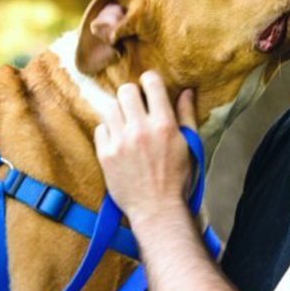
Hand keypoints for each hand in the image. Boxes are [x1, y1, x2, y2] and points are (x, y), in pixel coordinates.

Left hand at [94, 70, 196, 223]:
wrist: (156, 209)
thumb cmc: (177, 179)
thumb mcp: (189, 146)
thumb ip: (187, 115)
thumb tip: (186, 91)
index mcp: (164, 124)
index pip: (151, 82)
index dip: (149, 80)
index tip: (149, 87)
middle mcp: (141, 130)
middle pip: (126, 90)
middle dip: (131, 94)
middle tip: (135, 106)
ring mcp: (120, 142)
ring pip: (109, 107)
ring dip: (118, 112)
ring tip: (125, 124)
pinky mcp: (105, 155)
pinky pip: (100, 128)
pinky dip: (108, 131)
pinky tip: (118, 141)